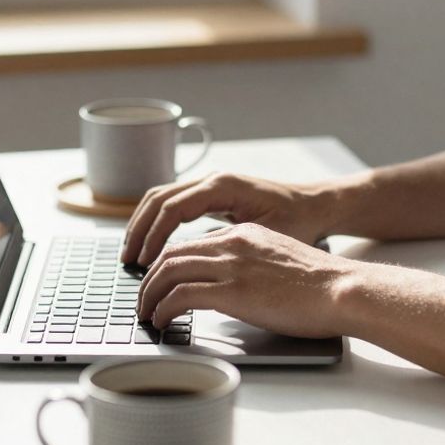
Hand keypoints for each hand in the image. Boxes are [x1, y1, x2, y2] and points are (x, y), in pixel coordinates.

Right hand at [122, 172, 332, 265]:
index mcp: (223, 186)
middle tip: (128, 260)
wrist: (316, 204)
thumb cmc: (299, 221)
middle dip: (139, 229)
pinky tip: (153, 245)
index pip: (172, 208)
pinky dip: (157, 221)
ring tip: (133, 253)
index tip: (144, 261)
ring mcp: (210, 184)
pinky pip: (174, 202)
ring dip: (143, 224)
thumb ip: (230, 245)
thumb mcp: (267, 235)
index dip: (153, 235)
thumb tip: (195, 265)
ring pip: (161, 197)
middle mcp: (212, 179)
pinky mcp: (212, 193)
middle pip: (158, 198)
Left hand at [136, 223, 355, 337]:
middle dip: (151, 278)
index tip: (162, 282)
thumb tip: (235, 289)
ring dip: (150, 294)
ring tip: (146, 313)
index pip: (193, 244)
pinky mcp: (232, 291)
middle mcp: (232, 243)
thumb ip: (252, 266)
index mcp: (244, 234)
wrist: (342, 289)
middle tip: (143, 299)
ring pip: (168, 271)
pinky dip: (164, 308)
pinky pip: (180, 296)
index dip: (170, 264)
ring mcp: (231, 266)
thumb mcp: (279, 262)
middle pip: (172, 254)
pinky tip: (162, 321)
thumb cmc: (321, 286)